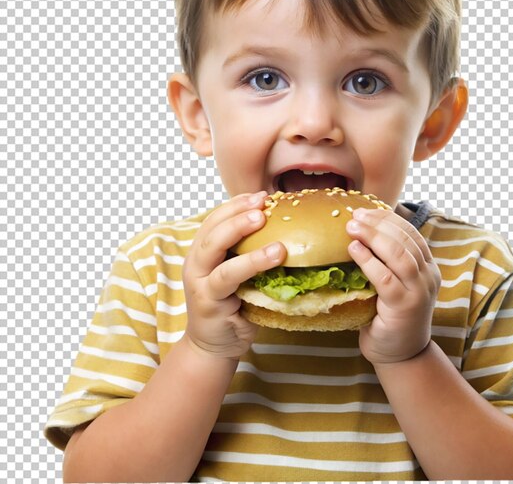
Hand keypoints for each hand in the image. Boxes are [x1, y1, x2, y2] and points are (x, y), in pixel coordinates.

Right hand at [182, 191, 286, 359]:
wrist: (214, 347)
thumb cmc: (233, 307)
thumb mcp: (239, 276)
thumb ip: (249, 254)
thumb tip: (287, 229)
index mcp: (203, 252)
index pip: (215, 219)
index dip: (236, 204)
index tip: (260, 194)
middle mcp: (196, 263)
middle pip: (212, 228)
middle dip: (236, 211)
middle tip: (262, 202)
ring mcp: (199, 282)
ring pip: (215, 248)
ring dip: (239, 230)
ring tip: (265, 220)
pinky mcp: (208, 301)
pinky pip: (228, 277)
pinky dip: (251, 263)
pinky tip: (273, 256)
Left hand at [346, 208, 440, 364]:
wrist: (401, 354)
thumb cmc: (390, 315)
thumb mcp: (395, 283)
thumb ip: (387, 261)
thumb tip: (358, 230)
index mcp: (428, 266)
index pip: (411, 233)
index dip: (388, 219)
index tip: (366, 210)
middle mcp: (428, 276)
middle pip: (404, 240)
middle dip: (378, 224)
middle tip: (355, 216)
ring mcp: (419, 292)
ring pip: (398, 255)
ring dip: (373, 237)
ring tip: (351, 227)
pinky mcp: (404, 307)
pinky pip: (386, 279)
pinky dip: (369, 261)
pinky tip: (354, 250)